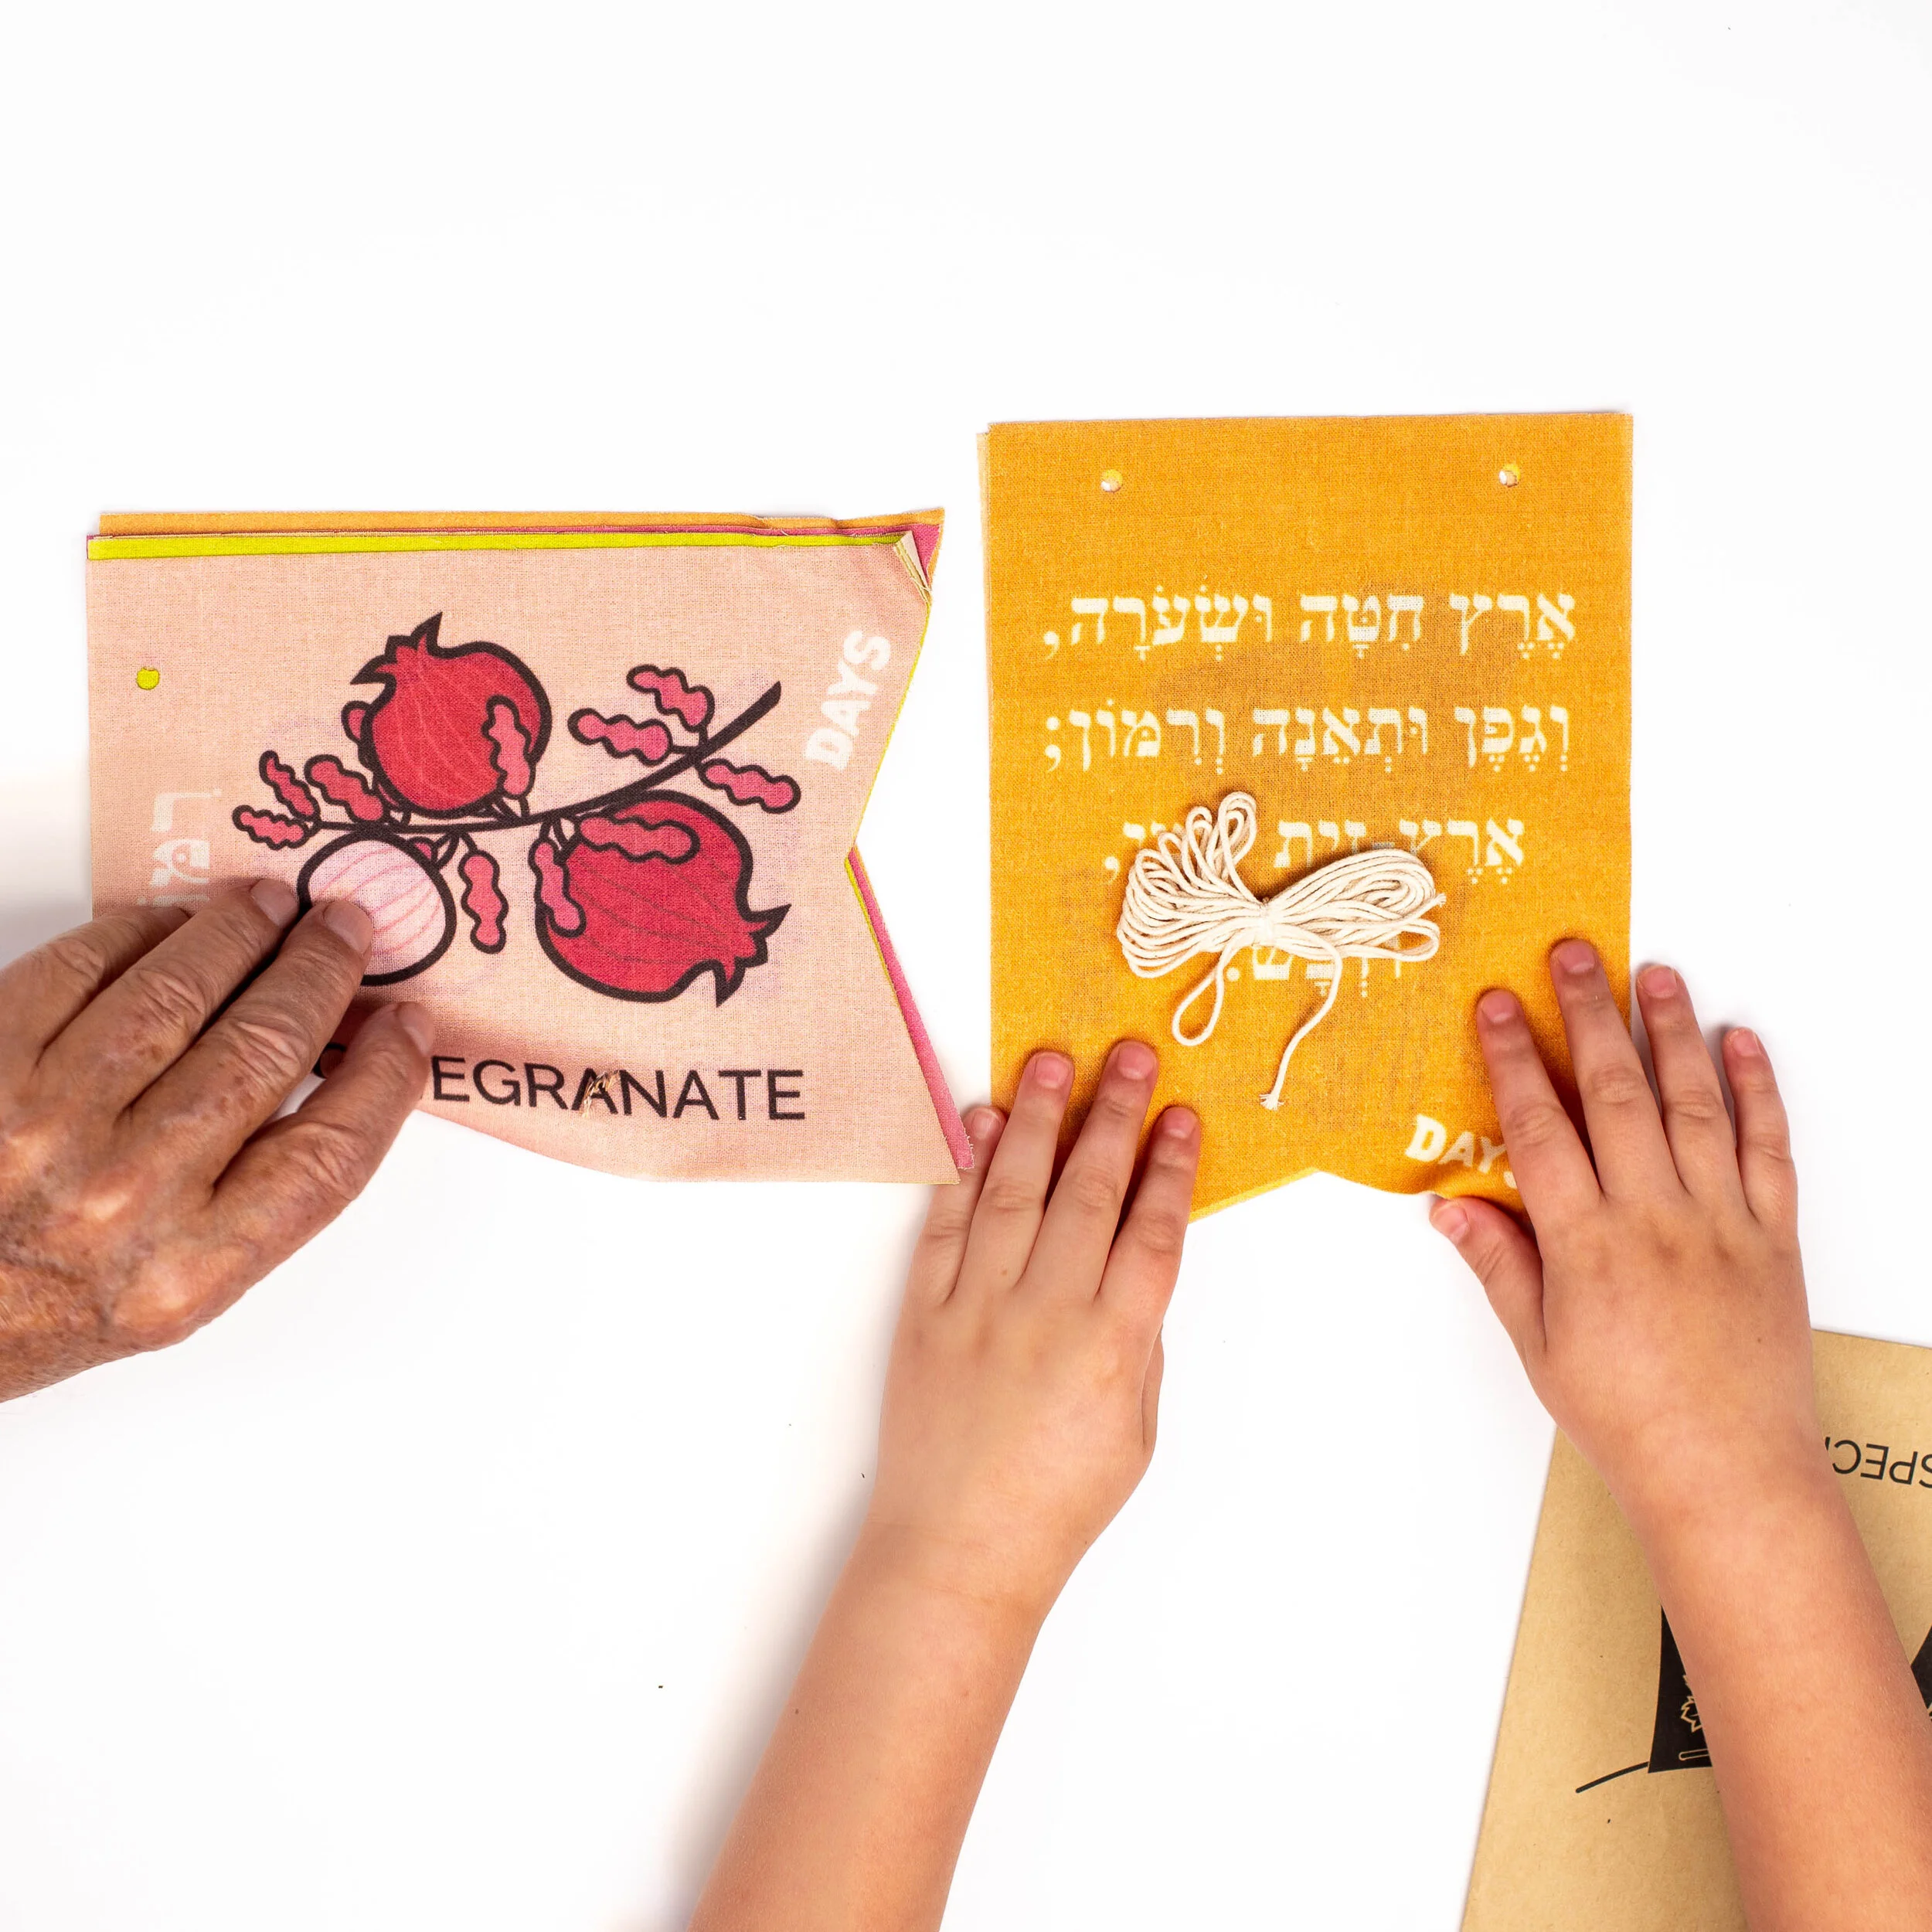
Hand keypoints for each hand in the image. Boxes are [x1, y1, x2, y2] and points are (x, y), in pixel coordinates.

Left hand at [0, 883, 431, 1401]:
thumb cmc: (29, 1304)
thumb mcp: (162, 1290)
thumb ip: (249, 1200)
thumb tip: (329, 1077)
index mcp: (182, 1274)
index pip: (327, 1156)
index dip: (382, 1078)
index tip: (404, 1027)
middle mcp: (121, 1200)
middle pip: (262, 1054)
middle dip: (318, 973)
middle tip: (344, 928)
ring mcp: (44, 1127)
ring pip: (174, 996)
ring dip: (237, 932)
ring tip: (267, 904)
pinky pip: (75, 972)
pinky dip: (132, 933)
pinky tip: (165, 925)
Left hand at [692, 1043, 1198, 1931]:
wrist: (956, 1550)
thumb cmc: (1056, 1502)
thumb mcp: (1136, 1431)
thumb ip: (1141, 1341)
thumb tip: (1138, 1262)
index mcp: (1113, 1348)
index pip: (1152, 1234)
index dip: (1170, 1169)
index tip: (1182, 1117)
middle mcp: (1046, 1314)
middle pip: (1089, 1194)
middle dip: (1113, 1118)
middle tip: (1129, 1055)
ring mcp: (978, 1307)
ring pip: (1015, 1192)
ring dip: (1038, 1120)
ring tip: (1053, 1061)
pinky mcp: (923, 1312)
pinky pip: (945, 1223)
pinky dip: (964, 1168)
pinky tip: (982, 1122)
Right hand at [1430, 940, 1811, 1539]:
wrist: (1730, 1475)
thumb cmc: (1628, 1419)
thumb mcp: (1540, 1346)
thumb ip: (1500, 1265)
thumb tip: (1451, 1205)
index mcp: (1587, 1244)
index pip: (1541, 1128)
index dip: (1514, 1060)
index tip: (1496, 1007)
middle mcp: (1656, 1218)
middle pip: (1616, 1094)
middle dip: (1587, 1015)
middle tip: (1572, 953)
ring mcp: (1721, 1221)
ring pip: (1694, 1104)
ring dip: (1671, 1032)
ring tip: (1654, 973)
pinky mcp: (1774, 1236)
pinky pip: (1768, 1148)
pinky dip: (1757, 1091)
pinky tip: (1741, 1043)